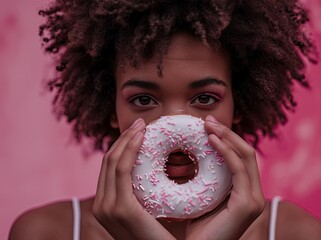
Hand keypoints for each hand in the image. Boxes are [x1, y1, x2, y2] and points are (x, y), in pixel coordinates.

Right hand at [92, 118, 174, 239]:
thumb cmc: (168, 237)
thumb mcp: (154, 209)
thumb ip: (150, 192)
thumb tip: (162, 169)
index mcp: (109, 205)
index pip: (112, 167)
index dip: (124, 146)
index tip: (141, 131)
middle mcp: (102, 206)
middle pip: (109, 161)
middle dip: (125, 138)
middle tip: (142, 122)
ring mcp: (107, 208)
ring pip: (113, 161)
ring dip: (128, 139)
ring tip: (143, 125)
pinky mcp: (120, 208)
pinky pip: (122, 169)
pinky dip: (130, 149)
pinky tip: (143, 136)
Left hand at [185, 115, 265, 239]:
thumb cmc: (196, 229)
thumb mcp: (202, 197)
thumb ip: (207, 180)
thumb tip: (194, 156)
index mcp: (244, 192)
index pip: (240, 157)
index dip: (226, 138)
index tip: (207, 125)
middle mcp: (253, 194)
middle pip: (245, 152)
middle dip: (227, 133)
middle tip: (206, 120)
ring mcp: (253, 200)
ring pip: (246, 157)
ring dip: (227, 137)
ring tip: (207, 125)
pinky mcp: (248, 204)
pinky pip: (239, 170)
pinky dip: (227, 152)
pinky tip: (212, 140)